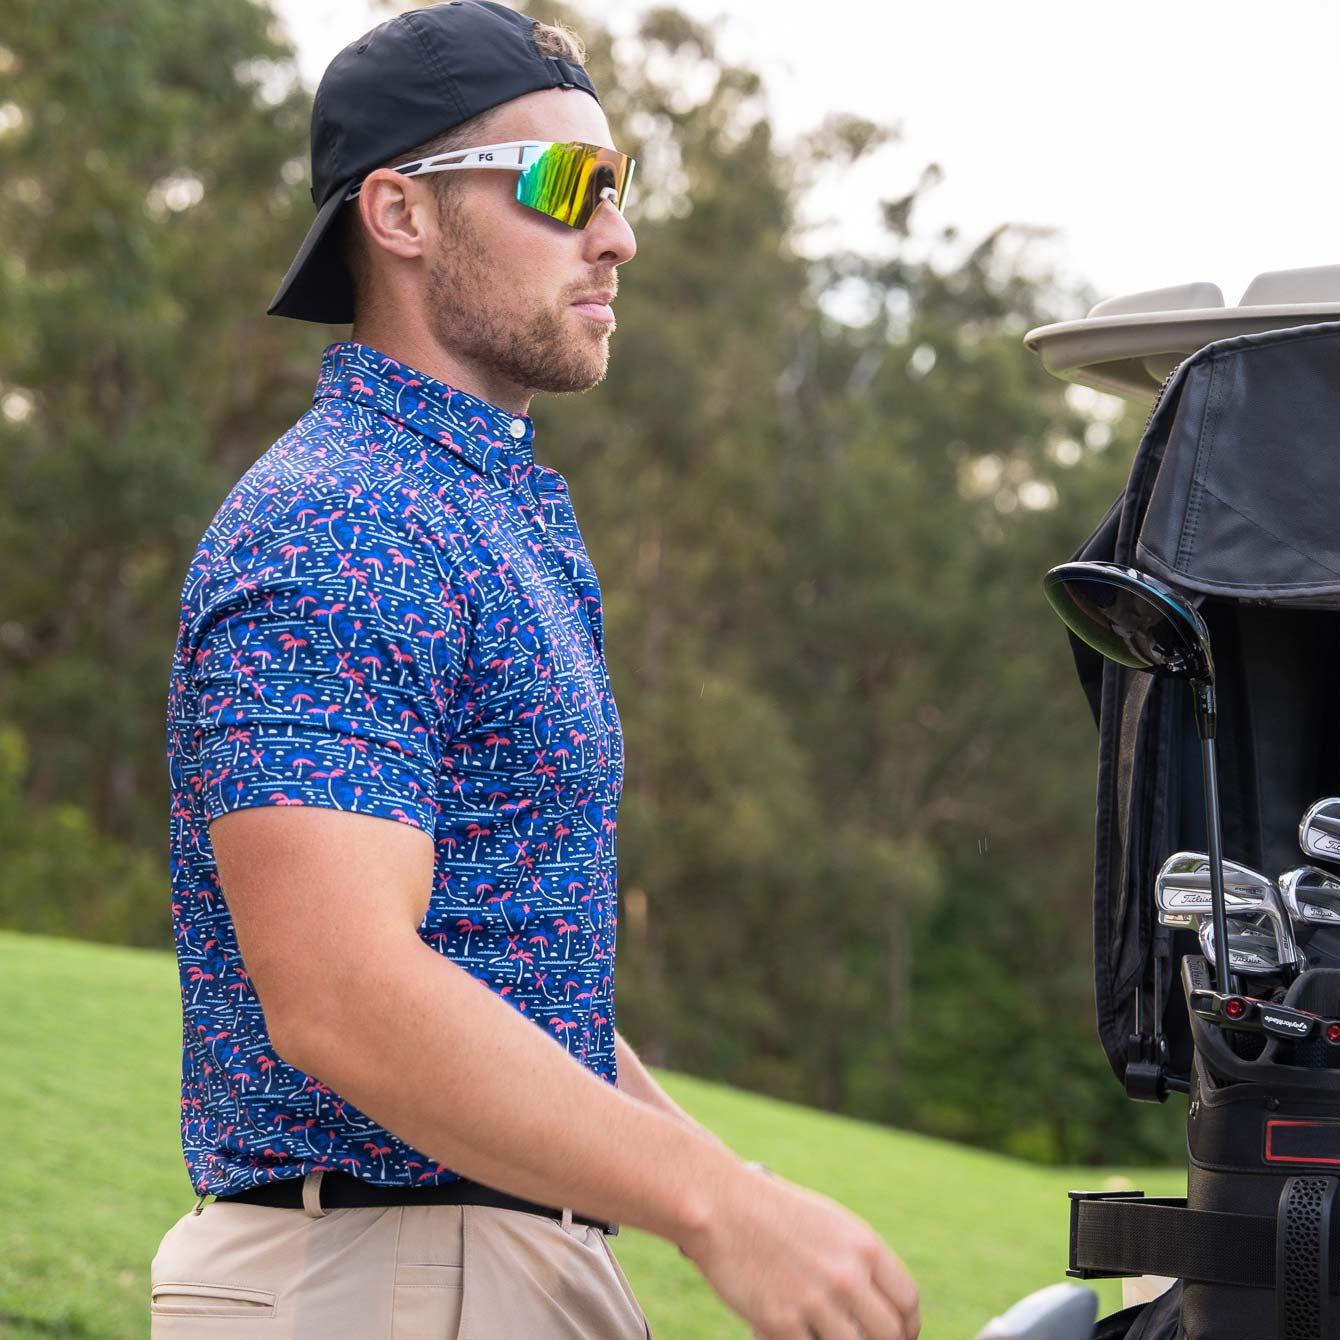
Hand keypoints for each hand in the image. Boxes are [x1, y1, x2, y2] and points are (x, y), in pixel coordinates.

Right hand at [676, 1161, 919, 1339]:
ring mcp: (814, 1301)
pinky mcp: (780, 1323)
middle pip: (889, 1335)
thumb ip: (858, 1260)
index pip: (907, 1302)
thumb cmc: (772, 1212)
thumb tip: (881, 1304)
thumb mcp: (829, 1224)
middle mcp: (846, 1275)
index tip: (898, 1335)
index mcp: (864, 1246)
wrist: (720, 1204)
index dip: (907, 1327)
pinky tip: (794, 1331)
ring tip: (824, 1332)